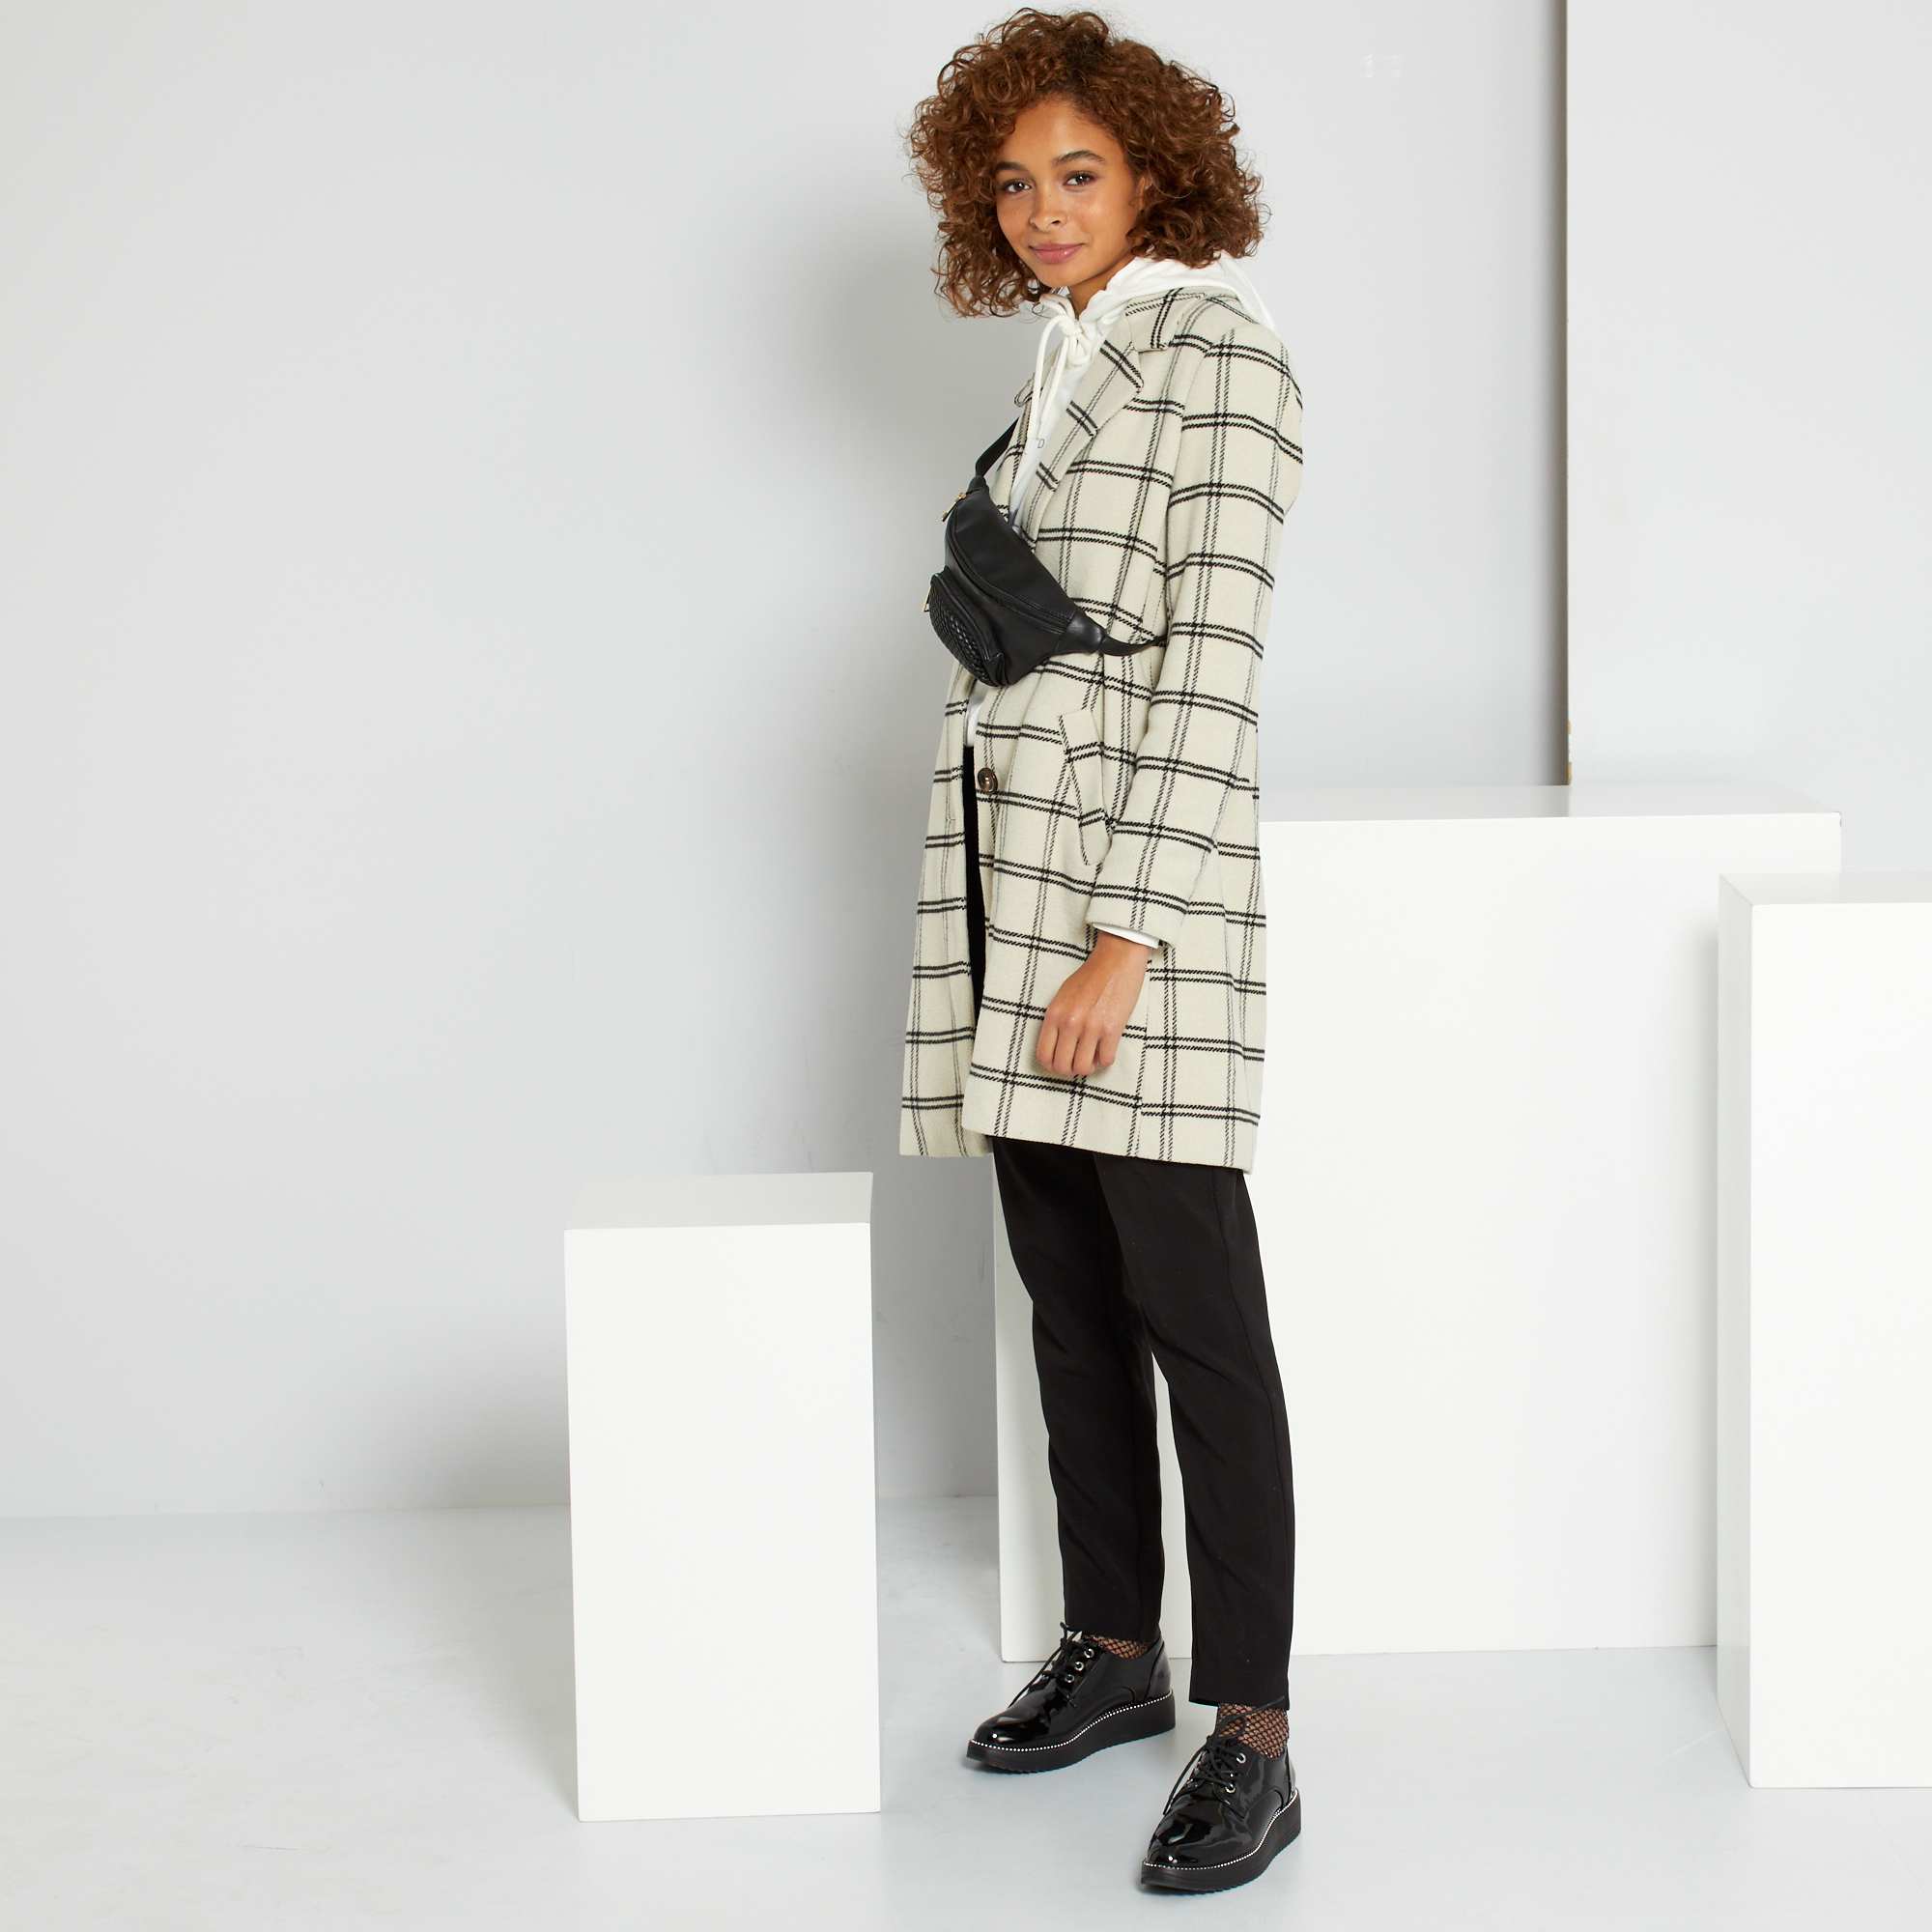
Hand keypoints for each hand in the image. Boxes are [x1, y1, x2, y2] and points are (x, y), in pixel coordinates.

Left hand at [1037, 932, 1152, 1076]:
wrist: (1116, 959)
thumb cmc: (1090, 977)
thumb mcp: (1062, 996)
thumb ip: (1057, 1021)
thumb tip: (1056, 1049)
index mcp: (1054, 1014)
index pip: (1043, 1055)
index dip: (1052, 1065)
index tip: (1061, 1062)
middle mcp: (1069, 1023)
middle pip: (1062, 1066)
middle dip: (1070, 1069)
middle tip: (1078, 1061)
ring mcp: (1091, 1027)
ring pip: (1083, 1068)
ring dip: (1089, 1067)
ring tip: (1093, 1055)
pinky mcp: (1112, 1029)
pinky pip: (1106, 1060)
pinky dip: (1105, 1059)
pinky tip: (1106, 1048)